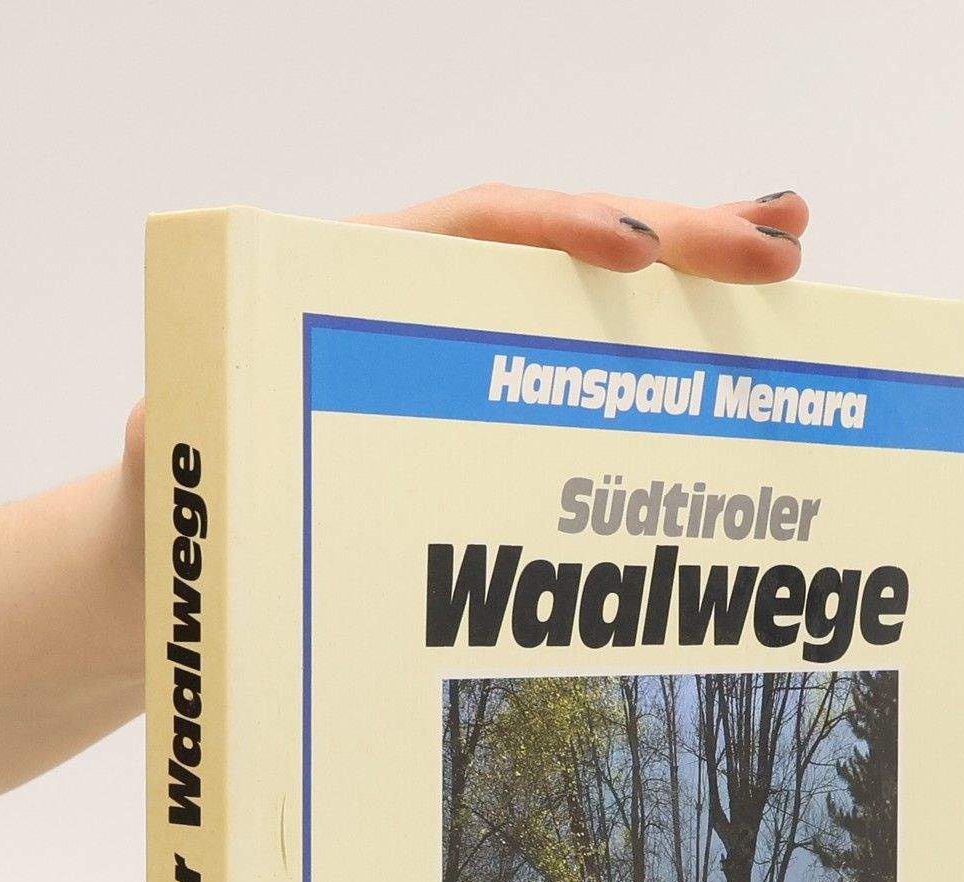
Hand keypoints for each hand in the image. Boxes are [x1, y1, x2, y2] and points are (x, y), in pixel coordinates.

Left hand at [123, 186, 809, 492]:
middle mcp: (414, 308)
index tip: (636, 255)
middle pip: (556, 248)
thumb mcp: (177, 465)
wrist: (179, 568)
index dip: (558, 233)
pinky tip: (723, 357)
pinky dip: (651, 364)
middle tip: (780, 244)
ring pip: (582, 307)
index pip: (467, 230)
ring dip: (687, 283)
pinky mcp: (482, 422)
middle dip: (674, 238)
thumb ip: (190, 433)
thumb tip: (192, 426)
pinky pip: (577, 379)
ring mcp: (457, 363)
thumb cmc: (178, 513)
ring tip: (786, 265)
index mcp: (342, 289)